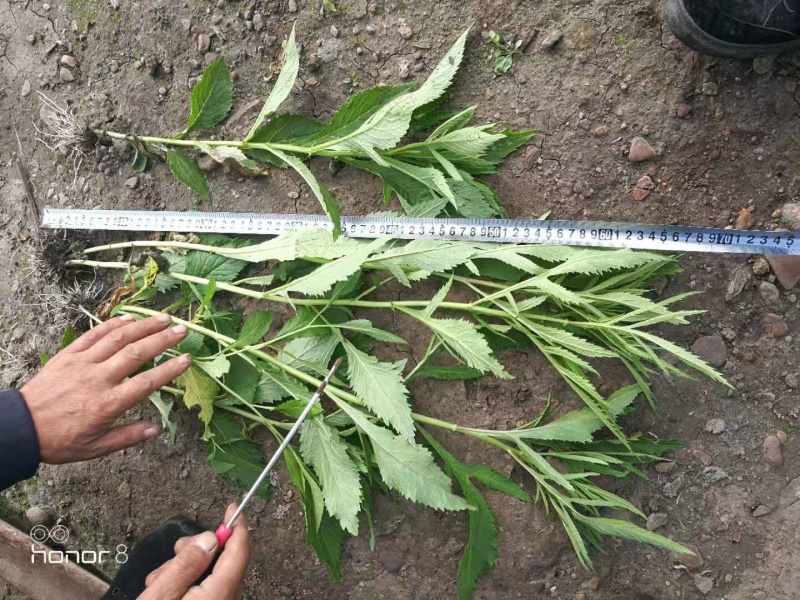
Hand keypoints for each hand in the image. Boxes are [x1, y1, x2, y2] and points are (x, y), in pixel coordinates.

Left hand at [20, 314, 191, 463]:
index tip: (187, 359)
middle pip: (136, 353)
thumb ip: (128, 437)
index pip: (146, 383)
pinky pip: (93, 334)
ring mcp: (82, 363)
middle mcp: (97, 379)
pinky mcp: (68, 355)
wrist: (20, 428)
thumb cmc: (59, 441)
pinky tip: (130, 319)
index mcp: (107, 404)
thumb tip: (156, 430)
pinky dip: (113, 324)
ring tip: (163, 318)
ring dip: (143, 326)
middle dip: (162, 339)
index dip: (169, 370)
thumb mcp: (95, 448)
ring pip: (117, 338)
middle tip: (182, 329)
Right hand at [139, 504, 249, 599]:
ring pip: (209, 577)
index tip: (234, 507)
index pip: (239, 556)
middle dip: (200, 550)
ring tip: (157, 580)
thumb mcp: (161, 595)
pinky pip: (203, 591)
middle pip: (224, 564)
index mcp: (217, 598)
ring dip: (184, 569)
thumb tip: (212, 538)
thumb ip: (187, 564)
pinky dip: (183, 584)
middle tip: (176, 548)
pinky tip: (161, 589)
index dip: (238, 528)